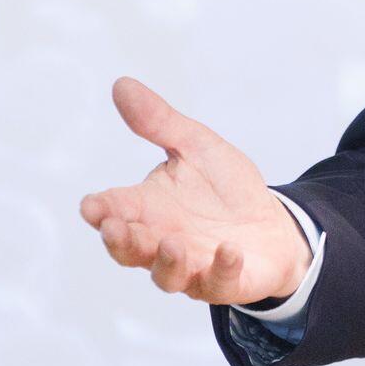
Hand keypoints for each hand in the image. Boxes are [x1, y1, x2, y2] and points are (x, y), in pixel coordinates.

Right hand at [79, 76, 313, 305]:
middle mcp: (161, 241)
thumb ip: (159, 122)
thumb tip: (121, 84)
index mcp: (147, 209)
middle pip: (130, 249)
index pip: (113, 210)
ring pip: (167, 274)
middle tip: (115, 227)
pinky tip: (230, 250)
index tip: (91, 205)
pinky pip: (220, 281)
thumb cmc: (226, 189)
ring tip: (172, 244)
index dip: (100, 210)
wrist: (273, 225)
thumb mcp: (196, 147)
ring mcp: (192, 266)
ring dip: (167, 261)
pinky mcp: (226, 281)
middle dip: (121, 240)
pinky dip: (223, 268)